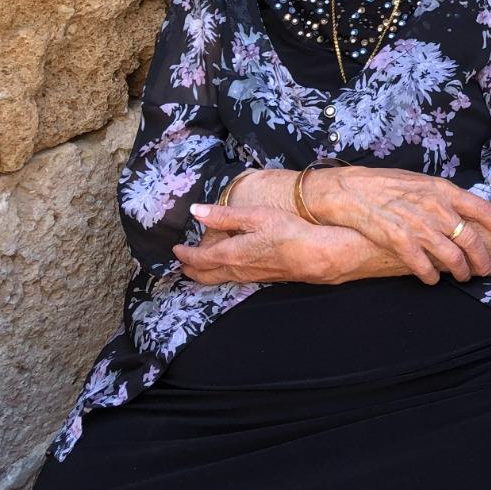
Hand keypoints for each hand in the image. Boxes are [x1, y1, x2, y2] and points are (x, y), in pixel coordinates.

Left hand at [174, 204, 394, 284]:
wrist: (315, 255)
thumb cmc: (286, 232)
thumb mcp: (254, 216)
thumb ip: (223, 215)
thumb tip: (196, 210)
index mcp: (230, 254)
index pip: (199, 258)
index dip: (185, 254)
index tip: (175, 250)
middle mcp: (236, 269)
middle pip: (205, 276)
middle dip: (191, 270)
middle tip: (182, 264)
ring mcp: (250, 276)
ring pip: (220, 278)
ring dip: (206, 274)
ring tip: (200, 267)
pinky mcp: (263, 278)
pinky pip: (234, 278)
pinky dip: (222, 274)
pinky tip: (229, 267)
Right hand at [304, 166, 490, 284]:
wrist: (350, 190)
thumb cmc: (385, 184)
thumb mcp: (420, 182)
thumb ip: (441, 197)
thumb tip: (461, 209)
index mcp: (442, 190)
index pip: (482, 209)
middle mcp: (435, 207)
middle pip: (470, 238)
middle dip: (481, 258)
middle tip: (484, 268)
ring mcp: (418, 225)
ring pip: (451, 256)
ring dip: (460, 270)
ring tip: (462, 276)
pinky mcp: (399, 241)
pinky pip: (423, 267)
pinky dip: (430, 276)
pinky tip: (431, 279)